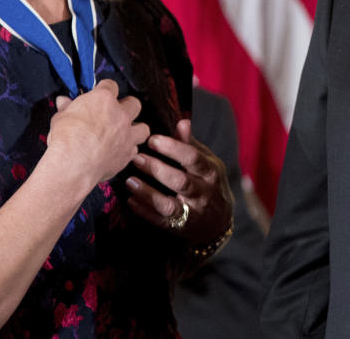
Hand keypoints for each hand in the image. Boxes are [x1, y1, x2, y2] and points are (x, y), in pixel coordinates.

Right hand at [45, 79, 150, 188]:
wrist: (73, 165)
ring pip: (143, 127)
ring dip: (135, 129)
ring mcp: (127, 135)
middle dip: (126, 107)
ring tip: (123, 133)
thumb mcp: (60, 118)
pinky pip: (135, 149)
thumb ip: (66, 108)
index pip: (111, 85)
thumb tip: (63, 102)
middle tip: (115, 113)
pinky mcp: (127, 154)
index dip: (105, 89)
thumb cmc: (66, 140)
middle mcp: (120, 115)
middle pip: (134, 103)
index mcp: (103, 100)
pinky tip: (118, 151)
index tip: (100, 93)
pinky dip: (128, 150)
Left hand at [125, 118, 234, 244]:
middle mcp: (202, 193)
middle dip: (157, 169)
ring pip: (168, 205)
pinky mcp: (179, 227)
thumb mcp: (206, 162)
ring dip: (148, 193)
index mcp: (210, 172)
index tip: (152, 139)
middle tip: (136, 157)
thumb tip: (182, 121)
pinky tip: (131, 200)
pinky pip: (160, 221)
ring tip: (130, 181)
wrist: (219, 221)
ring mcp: (191, 212)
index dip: (173, 148)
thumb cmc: (208, 183)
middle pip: (180, 181)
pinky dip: (144, 211)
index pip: (193, 158)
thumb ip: (191, 145)